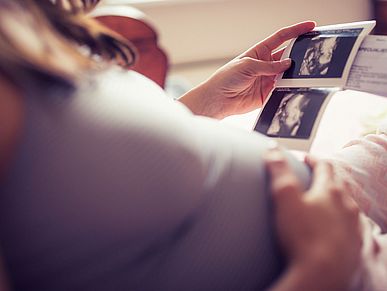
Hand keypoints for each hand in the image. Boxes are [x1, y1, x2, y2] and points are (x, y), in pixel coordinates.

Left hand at [179, 21, 314, 118]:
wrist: (218, 99)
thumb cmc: (226, 78)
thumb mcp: (248, 66)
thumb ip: (268, 66)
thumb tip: (288, 64)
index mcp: (259, 52)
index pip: (281, 38)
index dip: (295, 31)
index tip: (310, 26)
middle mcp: (265, 64)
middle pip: (287, 56)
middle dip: (300, 53)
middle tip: (312, 52)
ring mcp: (267, 79)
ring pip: (287, 74)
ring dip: (295, 74)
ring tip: (305, 72)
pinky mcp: (267, 93)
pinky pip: (282, 90)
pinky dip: (289, 89)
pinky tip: (295, 87)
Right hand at [265, 150, 361, 290]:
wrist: (323, 273)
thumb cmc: (303, 235)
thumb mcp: (285, 197)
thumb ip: (279, 171)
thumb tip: (272, 149)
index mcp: (329, 192)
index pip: (324, 167)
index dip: (313, 160)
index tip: (306, 158)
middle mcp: (346, 206)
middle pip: (339, 185)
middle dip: (328, 178)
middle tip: (318, 177)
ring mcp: (354, 227)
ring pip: (350, 207)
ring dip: (339, 201)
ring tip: (331, 202)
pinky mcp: (356, 247)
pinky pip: (357, 230)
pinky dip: (349, 224)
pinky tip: (344, 229)